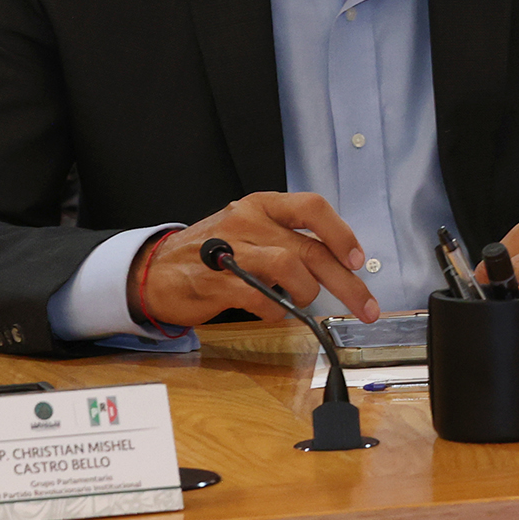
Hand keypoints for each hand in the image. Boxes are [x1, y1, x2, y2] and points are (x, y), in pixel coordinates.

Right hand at [134, 191, 375, 328]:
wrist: (153, 272)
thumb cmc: (211, 253)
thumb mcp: (251, 231)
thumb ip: (288, 240)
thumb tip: (337, 263)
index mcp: (262, 206)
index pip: (312, 207)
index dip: (340, 233)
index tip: (357, 259)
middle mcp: (249, 221)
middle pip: (311, 248)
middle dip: (346, 282)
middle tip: (365, 306)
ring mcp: (231, 250)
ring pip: (290, 267)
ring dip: (307, 293)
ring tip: (300, 302)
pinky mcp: (215, 282)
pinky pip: (261, 298)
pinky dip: (277, 311)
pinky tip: (274, 313)